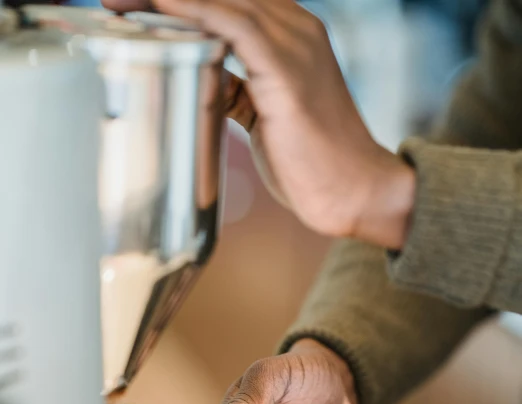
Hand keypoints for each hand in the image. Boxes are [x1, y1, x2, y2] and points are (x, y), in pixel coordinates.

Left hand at [103, 0, 414, 248]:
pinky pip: (234, 26)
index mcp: (291, 37)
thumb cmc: (313, 163)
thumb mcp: (265, 117)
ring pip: (222, 2)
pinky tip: (158, 6)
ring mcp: (294, 46)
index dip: (181, 2)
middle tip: (114, 2)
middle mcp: (296, 29)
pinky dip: (193, 11)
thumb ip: (237, 90)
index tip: (135, 8)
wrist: (356, 191)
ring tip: (120, 4)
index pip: (228, 4)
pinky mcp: (287, 71)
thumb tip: (202, 79)